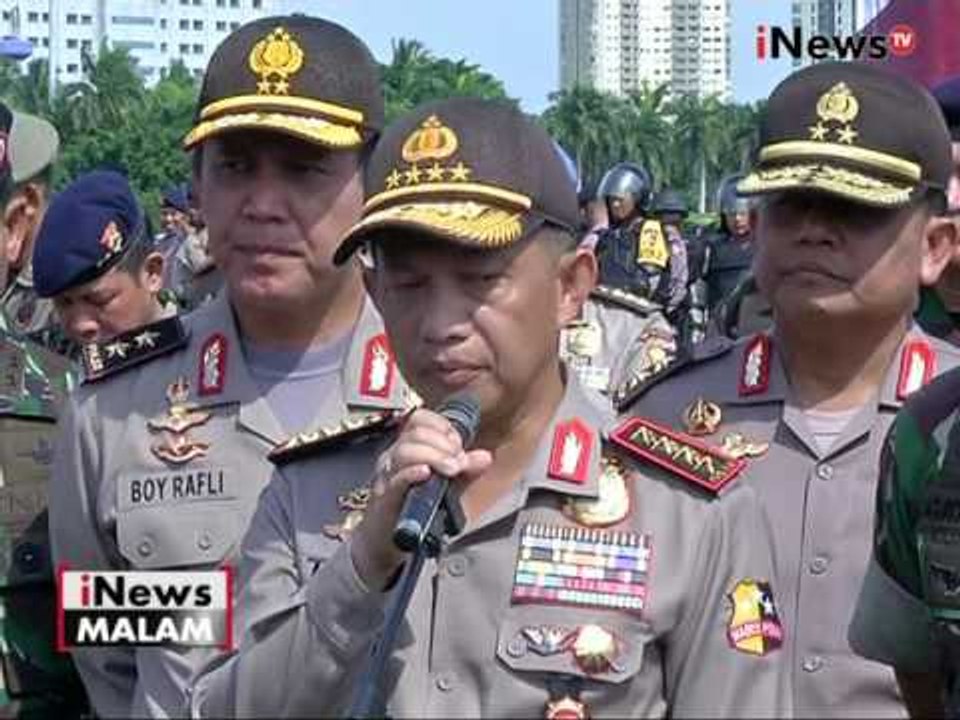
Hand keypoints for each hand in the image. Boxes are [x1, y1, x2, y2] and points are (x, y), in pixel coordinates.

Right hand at [349, 408, 491, 589]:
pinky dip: (411, 473)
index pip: (420, 419)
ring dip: (434, 456)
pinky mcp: (384, 498)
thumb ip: (464, 470)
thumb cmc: (413, 507)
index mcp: (406, 447)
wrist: (387, 541)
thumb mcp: (444, 485)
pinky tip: (426, 473)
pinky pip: (395, 479)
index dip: (442, 427)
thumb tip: (485, 456)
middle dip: (443, 444)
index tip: (458, 446)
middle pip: (416, 434)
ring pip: (405, 452)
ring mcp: (387, 476)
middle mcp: (393, 456)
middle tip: (459, 463)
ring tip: (451, 470)